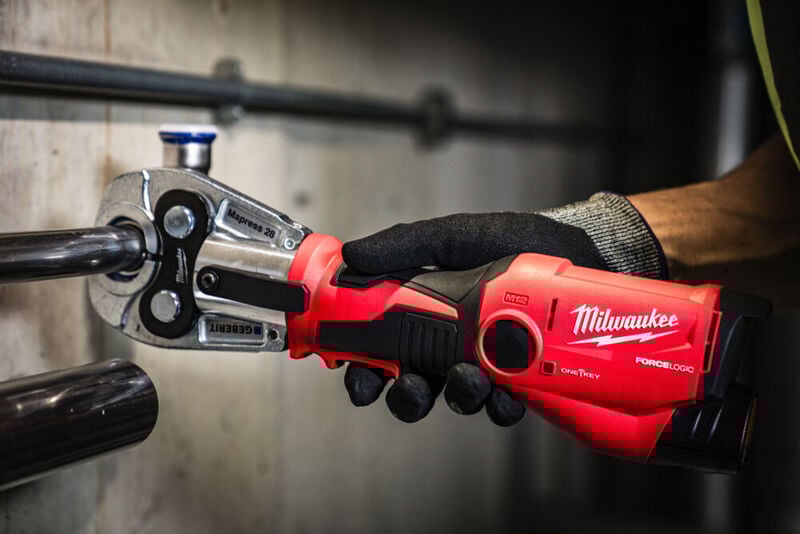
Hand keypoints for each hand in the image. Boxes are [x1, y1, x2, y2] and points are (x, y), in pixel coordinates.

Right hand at [340, 193, 665, 425]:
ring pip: (455, 400)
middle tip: (413, 386)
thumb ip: (406, 246)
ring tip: (470, 378)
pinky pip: (500, 406)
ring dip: (455, 398)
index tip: (359, 378)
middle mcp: (450, 342)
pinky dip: (499, 405)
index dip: (364, 370)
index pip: (381, 349)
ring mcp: (484, 362)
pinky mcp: (518, 377)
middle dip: (405, 397)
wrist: (581, 251)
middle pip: (411, 386)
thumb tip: (354, 254)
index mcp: (425, 311)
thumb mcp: (454, 236)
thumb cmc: (517, 240)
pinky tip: (506, 391)